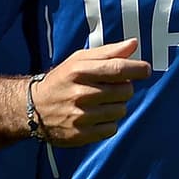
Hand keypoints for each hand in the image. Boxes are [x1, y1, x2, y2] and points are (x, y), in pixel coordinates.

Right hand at [31, 38, 151, 146]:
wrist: (33, 107)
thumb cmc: (62, 80)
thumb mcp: (78, 60)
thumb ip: (108, 52)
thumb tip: (134, 44)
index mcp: (78, 70)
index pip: (117, 68)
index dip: (136, 69)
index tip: (145, 69)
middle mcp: (79, 93)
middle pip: (124, 91)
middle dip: (124, 88)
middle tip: (112, 87)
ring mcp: (80, 116)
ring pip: (120, 111)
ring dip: (116, 106)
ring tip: (100, 102)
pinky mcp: (81, 134)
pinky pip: (112, 128)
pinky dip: (108, 122)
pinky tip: (95, 116)